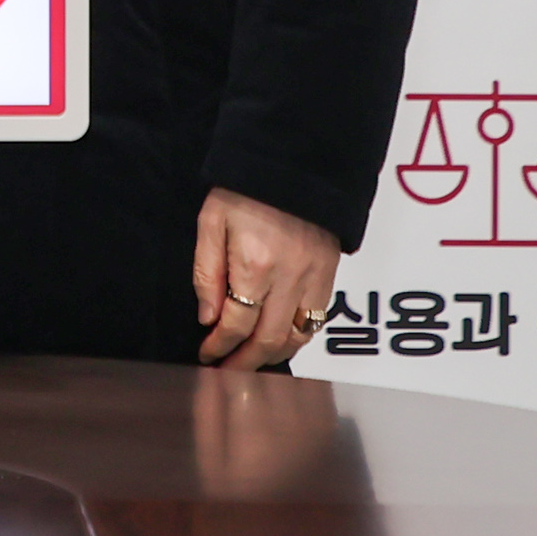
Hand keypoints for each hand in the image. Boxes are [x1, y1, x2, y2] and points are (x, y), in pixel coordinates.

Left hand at [193, 186, 340, 369]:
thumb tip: (208, 317)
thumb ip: (207, 273)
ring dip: (272, 357)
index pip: (235, 324)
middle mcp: (288, 277)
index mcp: (254, 264)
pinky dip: (298, 339)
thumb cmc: (245, 189)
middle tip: (226, 372)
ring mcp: (314, 277)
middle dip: (244, 364)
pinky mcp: (330, 274)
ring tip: (250, 361)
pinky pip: (317, 321)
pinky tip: (280, 340)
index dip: (218, 347)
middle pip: (268, 340)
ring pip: (297, 338)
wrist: (292, 163)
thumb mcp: (212, 222)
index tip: (207, 354)